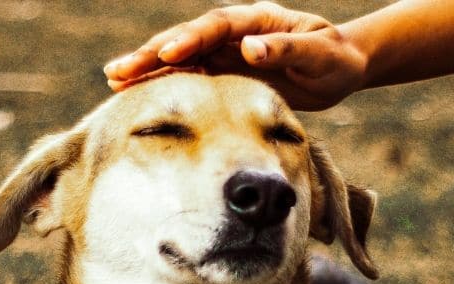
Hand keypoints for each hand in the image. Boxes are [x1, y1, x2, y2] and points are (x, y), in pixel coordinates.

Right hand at [103, 2, 367, 110]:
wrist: (338, 67)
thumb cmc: (333, 59)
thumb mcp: (317, 54)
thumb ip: (285, 48)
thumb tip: (249, 48)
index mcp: (255, 21)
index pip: (215, 28)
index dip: (190, 40)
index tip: (169, 55)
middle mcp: (234, 33)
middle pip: (186, 39)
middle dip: (152, 55)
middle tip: (118, 72)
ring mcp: (225, 52)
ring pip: (179, 58)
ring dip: (148, 69)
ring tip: (114, 81)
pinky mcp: (223, 72)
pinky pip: (188, 77)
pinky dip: (164, 83)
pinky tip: (138, 93)